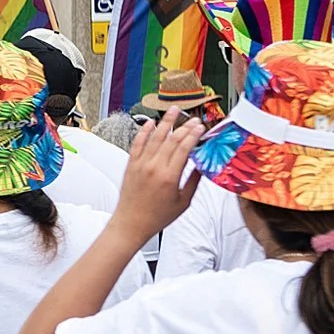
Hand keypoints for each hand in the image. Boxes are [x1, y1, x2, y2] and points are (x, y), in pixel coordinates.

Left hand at [111, 112, 204, 242]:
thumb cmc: (156, 217)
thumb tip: (202, 166)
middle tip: (193, 119)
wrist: (131, 223)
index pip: (184, 148)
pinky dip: (144, 131)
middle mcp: (154, 167)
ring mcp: (140, 164)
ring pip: (155, 137)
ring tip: (173, 110)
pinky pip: (137, 143)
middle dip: (184, 126)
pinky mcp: (131, 165)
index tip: (201, 127)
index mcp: (169, 176)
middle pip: (172, 139)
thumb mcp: (183, 202)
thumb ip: (194, 181)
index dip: (194, 135)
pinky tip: (151, 123)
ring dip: (165, 122)